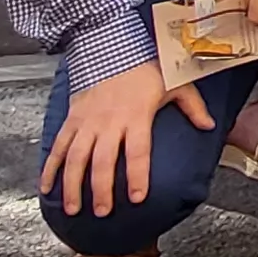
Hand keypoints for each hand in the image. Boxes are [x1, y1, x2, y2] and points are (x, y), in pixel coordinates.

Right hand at [40, 63, 213, 218]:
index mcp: (136, 116)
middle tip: (103, 212)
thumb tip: (210, 126)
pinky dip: (50, 168)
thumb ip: (192, 106)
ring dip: (73, 185)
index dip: (137, 176)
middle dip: (102, 189)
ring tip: (74, 208)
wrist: (109, 45)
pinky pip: (59, 146)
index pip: (138, 152)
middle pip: (103, 160)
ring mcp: (88, 122)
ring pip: (76, 157)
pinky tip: (47, 188)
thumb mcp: (174, 83)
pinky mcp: (72, 119)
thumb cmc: (143, 68)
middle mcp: (109, 122)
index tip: (137, 198)